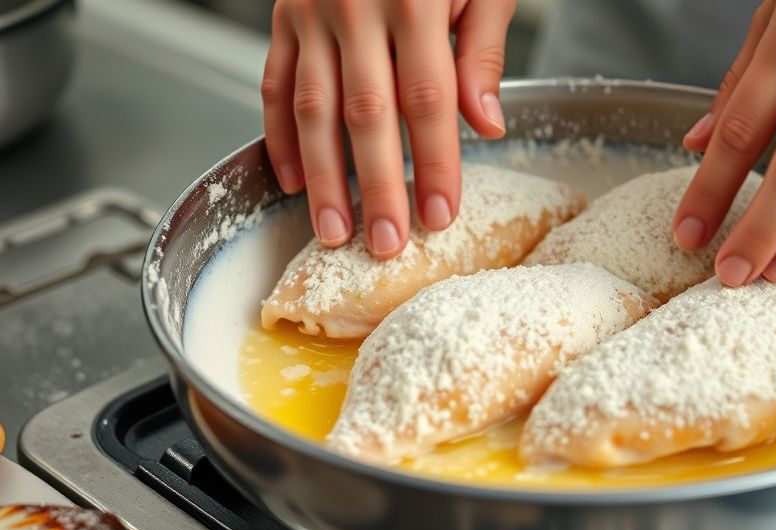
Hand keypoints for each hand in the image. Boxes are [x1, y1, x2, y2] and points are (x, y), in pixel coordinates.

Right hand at [262, 0, 514, 257]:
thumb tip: (485, 124)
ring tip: (333, 230)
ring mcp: (311, 11)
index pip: (428, 101)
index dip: (434, 164)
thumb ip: (482, 49)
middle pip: (366, 115)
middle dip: (376, 187)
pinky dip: (278, 134)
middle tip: (384, 243)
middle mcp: (355, 6)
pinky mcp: (283, 14)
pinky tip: (292, 179)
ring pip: (312, 108)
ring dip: (323, 176)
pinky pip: (274, 81)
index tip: (440, 215)